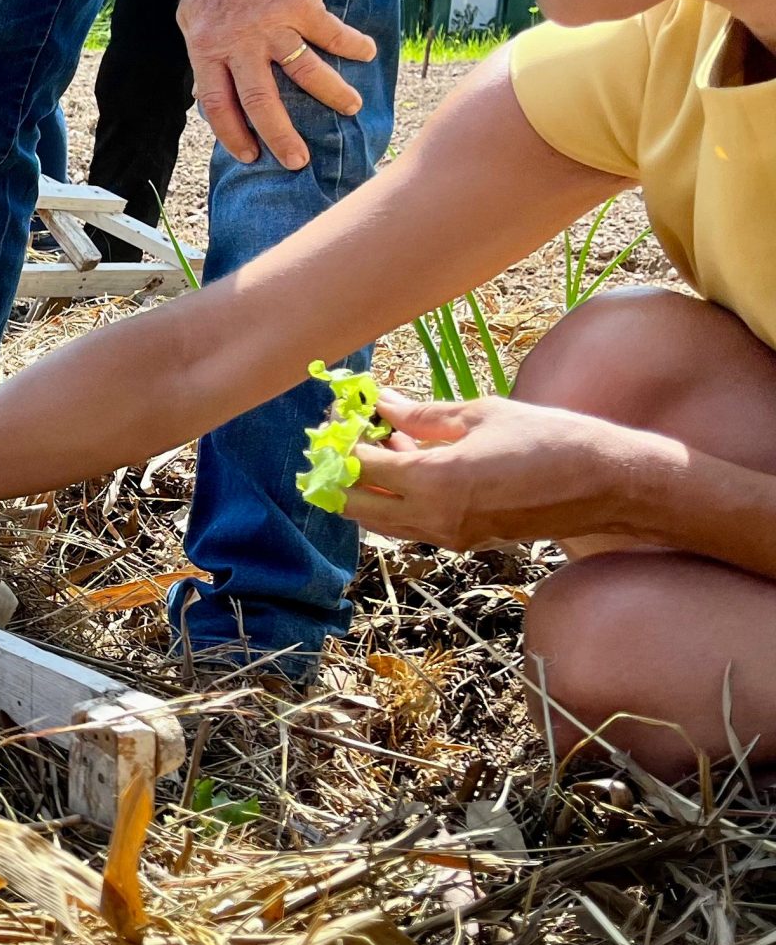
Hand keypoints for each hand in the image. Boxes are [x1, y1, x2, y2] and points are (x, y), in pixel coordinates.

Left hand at [178, 0, 376, 169]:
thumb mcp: (191, 16)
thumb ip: (205, 54)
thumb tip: (207, 94)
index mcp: (207, 48)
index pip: (217, 104)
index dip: (233, 134)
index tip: (250, 155)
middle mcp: (240, 42)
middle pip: (261, 101)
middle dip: (281, 135)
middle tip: (298, 160)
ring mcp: (273, 24)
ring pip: (305, 72)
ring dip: (331, 94)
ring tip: (351, 109)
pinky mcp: (303, 4)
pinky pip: (331, 32)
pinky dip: (351, 44)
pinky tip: (367, 54)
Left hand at [338, 391, 671, 550]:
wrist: (608, 484)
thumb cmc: (551, 439)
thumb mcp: (481, 414)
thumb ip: (423, 415)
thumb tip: (381, 403)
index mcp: (434, 481)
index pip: (362, 465)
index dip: (342, 439)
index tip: (338, 414)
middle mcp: (434, 517)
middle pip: (357, 505)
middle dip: (339, 473)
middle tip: (338, 439)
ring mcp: (449, 535)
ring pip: (381, 521)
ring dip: (366, 489)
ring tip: (369, 448)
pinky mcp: (465, 541)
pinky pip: (411, 525)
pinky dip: (396, 500)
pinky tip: (405, 464)